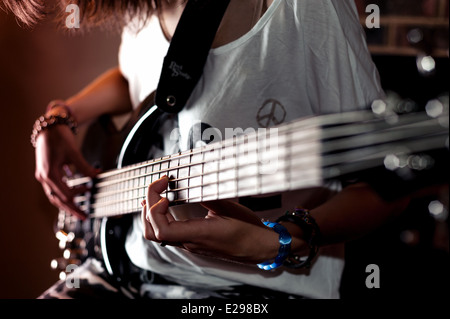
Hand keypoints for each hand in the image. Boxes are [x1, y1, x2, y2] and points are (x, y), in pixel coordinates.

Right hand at [34, 123, 97, 218]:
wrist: (48, 128)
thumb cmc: (59, 138)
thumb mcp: (74, 152)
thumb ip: (85, 166)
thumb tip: (97, 175)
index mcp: (49, 174)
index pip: (64, 194)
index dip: (78, 195)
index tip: (90, 191)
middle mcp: (43, 177)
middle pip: (58, 199)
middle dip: (71, 209)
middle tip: (83, 216)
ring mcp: (43, 176)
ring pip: (54, 196)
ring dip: (66, 204)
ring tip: (78, 210)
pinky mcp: (45, 173)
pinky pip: (53, 189)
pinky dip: (63, 194)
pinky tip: (74, 195)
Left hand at [141, 176, 279, 263]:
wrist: (260, 247)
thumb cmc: (248, 231)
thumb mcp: (229, 206)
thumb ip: (206, 194)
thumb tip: (190, 179)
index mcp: (199, 235)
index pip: (161, 229)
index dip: (154, 208)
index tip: (162, 188)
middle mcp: (190, 243)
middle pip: (152, 232)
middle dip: (148, 205)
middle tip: (158, 185)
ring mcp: (190, 244)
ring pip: (157, 234)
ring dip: (151, 212)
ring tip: (157, 193)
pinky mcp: (193, 242)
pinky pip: (167, 232)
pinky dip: (160, 217)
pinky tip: (165, 204)